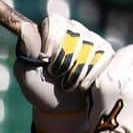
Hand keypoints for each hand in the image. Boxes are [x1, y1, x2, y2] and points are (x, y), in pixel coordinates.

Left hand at [14, 15, 116, 132]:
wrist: (62, 109)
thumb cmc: (40, 87)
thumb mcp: (26, 73)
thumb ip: (26, 51)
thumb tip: (25, 27)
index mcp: (52, 28)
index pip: (54, 23)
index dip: (51, 43)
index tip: (45, 60)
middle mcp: (74, 29)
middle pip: (73, 35)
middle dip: (63, 61)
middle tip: (56, 75)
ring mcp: (93, 40)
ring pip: (89, 49)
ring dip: (75, 73)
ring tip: (67, 83)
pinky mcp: (107, 54)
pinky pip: (102, 61)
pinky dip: (89, 78)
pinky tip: (81, 86)